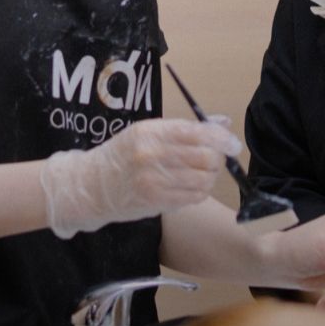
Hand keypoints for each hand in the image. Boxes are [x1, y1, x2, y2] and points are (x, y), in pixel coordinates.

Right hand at [41, 118, 240, 238]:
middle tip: (215, 160)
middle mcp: (151, 154)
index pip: (196, 132)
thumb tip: (223, 124)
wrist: (91, 186)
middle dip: (218, 159)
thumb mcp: (147, 133)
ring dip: (210, 177)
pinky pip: (193, 197)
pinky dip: (200, 192)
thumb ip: (186, 128)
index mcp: (150, 131)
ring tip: (201, 174)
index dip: (221, 139)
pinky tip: (191, 187)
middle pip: (205, 156)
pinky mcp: (155, 201)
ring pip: (203, 179)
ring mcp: (153, 180)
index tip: (233, 145)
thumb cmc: (122, 156)